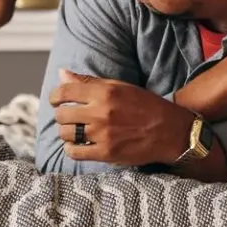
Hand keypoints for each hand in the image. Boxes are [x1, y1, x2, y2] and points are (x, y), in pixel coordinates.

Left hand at [50, 70, 198, 166]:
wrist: (171, 131)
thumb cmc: (146, 106)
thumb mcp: (120, 87)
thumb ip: (89, 82)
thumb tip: (62, 74)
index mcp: (104, 92)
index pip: (64, 92)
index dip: (55, 97)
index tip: (56, 101)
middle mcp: (101, 112)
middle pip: (62, 115)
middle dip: (62, 116)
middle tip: (70, 118)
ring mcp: (103, 134)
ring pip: (65, 134)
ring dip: (66, 133)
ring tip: (75, 132)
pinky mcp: (106, 153)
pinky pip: (74, 152)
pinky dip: (71, 149)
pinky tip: (78, 145)